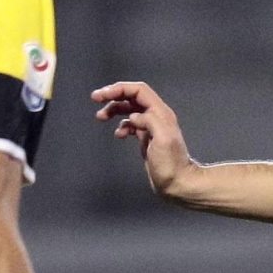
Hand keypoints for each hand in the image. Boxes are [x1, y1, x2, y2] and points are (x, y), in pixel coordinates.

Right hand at [92, 79, 196, 200]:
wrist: (177, 183)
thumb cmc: (171, 165)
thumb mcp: (163, 139)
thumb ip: (150, 121)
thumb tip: (134, 116)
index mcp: (160, 113)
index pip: (139, 90)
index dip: (119, 89)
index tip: (102, 95)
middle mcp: (156, 116)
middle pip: (132, 97)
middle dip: (113, 96)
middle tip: (95, 99)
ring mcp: (151, 127)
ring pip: (130, 109)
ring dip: (114, 109)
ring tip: (100, 117)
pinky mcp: (146, 137)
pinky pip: (131, 124)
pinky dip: (121, 125)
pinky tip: (118, 135)